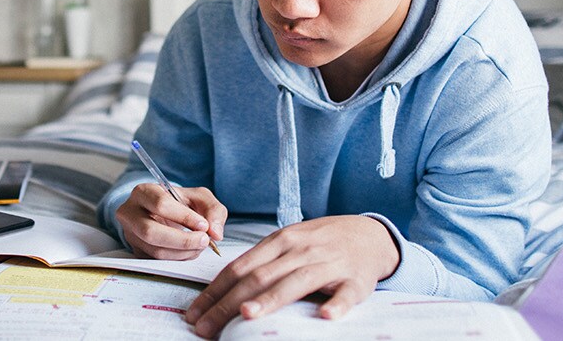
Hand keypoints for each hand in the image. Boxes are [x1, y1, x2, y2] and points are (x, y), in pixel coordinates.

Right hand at [114, 183, 227, 259]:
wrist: (166, 214)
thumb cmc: (181, 203)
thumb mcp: (199, 198)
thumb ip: (213, 210)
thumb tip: (215, 233)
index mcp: (143, 193)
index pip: (160, 204)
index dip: (184, 217)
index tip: (204, 225)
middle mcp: (130, 213)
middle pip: (151, 232)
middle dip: (182, 240)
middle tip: (204, 240)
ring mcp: (131, 235)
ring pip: (155, 250)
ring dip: (183, 252)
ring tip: (200, 245)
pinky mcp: (137, 251)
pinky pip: (158, 260)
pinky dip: (179, 259)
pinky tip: (190, 251)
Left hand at [183, 215, 398, 337]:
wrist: (369, 234)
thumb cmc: (320, 243)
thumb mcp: (288, 244)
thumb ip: (260, 263)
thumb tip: (222, 291)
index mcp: (279, 242)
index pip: (239, 268)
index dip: (214, 292)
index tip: (193, 313)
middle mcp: (300, 250)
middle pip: (259, 277)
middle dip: (227, 304)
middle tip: (205, 327)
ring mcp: (329, 264)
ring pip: (296, 282)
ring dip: (270, 300)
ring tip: (247, 316)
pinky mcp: (356, 280)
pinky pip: (346, 293)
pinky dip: (336, 304)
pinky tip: (326, 316)